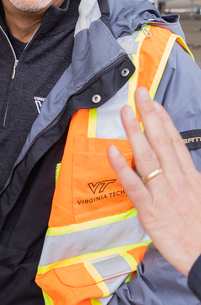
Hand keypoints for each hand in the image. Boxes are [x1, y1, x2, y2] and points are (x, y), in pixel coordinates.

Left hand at [107, 86, 200, 276]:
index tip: (154, 103)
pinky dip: (122, 166)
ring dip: (134, 132)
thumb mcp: (200, 197)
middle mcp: (177, 180)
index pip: (175, 143)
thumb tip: (178, 166)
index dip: (163, 121)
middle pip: (161, 142)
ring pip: (146, 156)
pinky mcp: (149, 210)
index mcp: (191, 177)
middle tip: (138, 94)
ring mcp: (163, 193)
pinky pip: (133, 184)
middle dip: (148, 116)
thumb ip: (188, 180)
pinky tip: (112, 150)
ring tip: (123, 112)